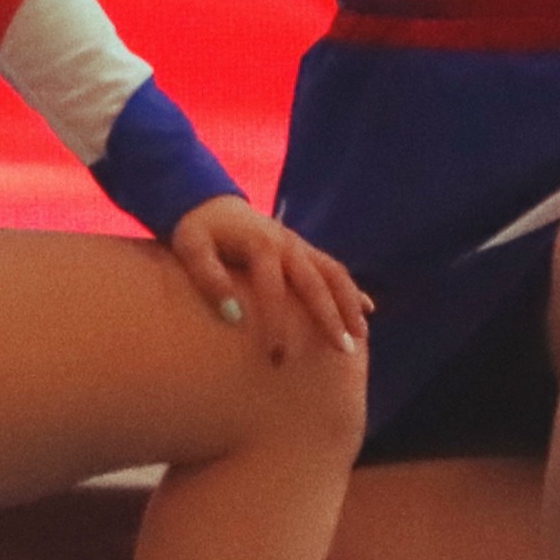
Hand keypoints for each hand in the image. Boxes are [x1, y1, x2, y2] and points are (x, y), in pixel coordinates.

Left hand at [161, 195, 365, 365]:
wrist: (210, 201)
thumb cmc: (198, 230)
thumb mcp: (191, 248)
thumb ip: (209, 278)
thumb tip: (233, 316)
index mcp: (261, 245)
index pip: (274, 291)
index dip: (277, 325)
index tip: (277, 358)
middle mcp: (287, 244)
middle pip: (317, 283)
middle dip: (331, 318)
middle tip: (343, 351)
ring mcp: (299, 245)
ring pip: (334, 274)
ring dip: (350, 304)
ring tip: (360, 337)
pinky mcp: (303, 249)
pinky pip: (334, 268)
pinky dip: (352, 288)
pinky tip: (368, 309)